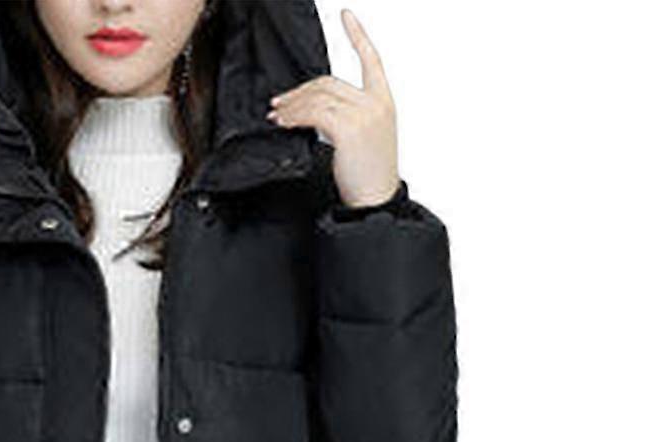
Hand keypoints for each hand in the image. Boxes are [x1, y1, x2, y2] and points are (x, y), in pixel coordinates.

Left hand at [267, 9, 400, 208]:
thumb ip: (348, 117)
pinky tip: (284, 122)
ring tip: (277, 115)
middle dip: (300, 92)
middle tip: (279, 104)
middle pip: (330, 82)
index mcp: (384, 101)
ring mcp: (364, 113)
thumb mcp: (364, 140)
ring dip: (293, 105)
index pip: (372, 60)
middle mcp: (376, 102)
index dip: (358, 35)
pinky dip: (295, 116)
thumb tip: (313, 110)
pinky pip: (314, 113)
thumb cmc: (368, 178)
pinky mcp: (349, 127)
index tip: (346, 15)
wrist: (375, 202)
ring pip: (319, 96)